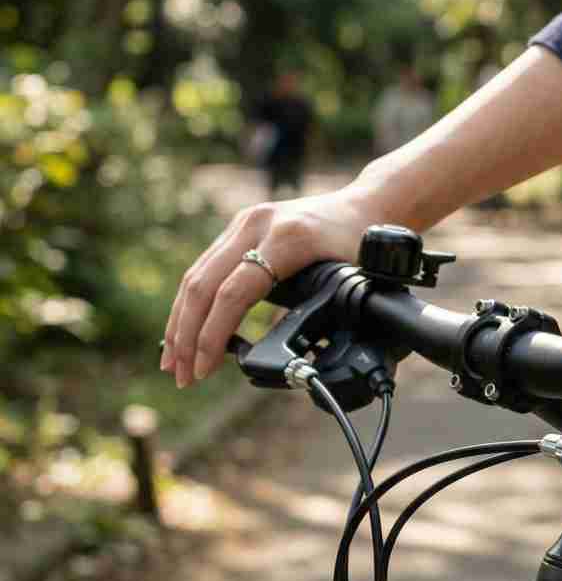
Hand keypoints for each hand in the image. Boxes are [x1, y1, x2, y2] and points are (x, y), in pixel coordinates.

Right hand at [161, 184, 382, 387]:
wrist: (367, 204)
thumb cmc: (364, 245)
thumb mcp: (350, 280)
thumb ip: (319, 311)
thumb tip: (284, 352)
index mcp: (287, 238)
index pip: (233, 292)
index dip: (214, 335)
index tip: (206, 368)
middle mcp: (257, 224)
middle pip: (203, 284)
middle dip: (187, 336)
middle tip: (182, 376)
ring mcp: (245, 223)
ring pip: (197, 275)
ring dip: (180, 323)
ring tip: (174, 363)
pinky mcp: (239, 228)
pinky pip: (205, 268)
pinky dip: (192, 303)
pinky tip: (185, 330)